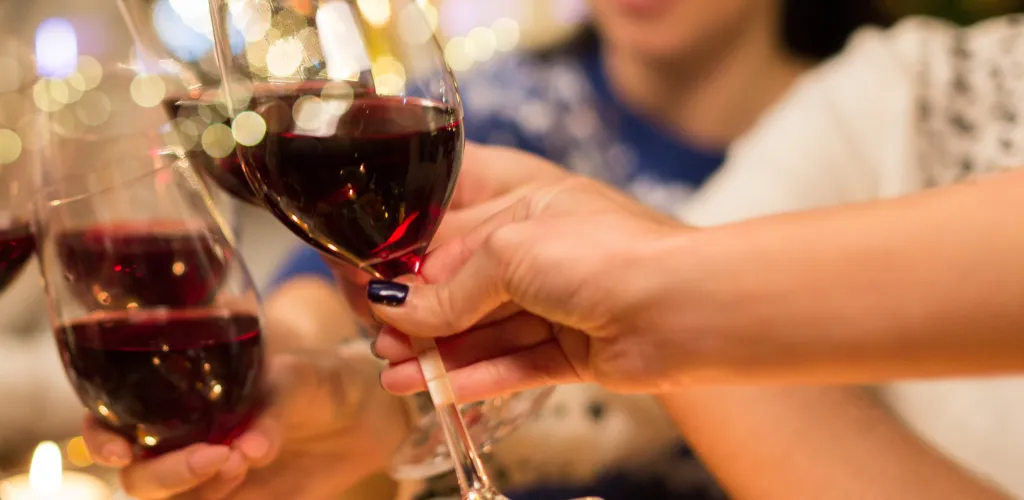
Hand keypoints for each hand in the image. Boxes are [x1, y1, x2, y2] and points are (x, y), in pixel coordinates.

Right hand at [81, 280, 409, 498]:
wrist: (358, 420)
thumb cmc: (315, 380)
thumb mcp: (295, 377)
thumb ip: (267, 406)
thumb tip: (248, 445)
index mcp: (168, 394)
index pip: (106, 418)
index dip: (101, 437)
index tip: (123, 449)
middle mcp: (174, 438)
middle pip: (136, 474)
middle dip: (166, 472)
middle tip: (216, 457)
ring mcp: (200, 477)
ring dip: (195, 488)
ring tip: (243, 461)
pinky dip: (222, 499)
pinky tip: (251, 472)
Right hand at [370, 146, 693, 399]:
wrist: (684, 306)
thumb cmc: (604, 253)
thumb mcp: (506, 253)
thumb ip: (448, 289)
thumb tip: (396, 309)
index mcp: (527, 204)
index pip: (452, 236)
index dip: (411, 266)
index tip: (371, 292)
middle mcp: (543, 252)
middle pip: (465, 289)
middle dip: (420, 316)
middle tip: (377, 340)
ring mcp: (561, 303)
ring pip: (486, 332)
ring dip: (439, 354)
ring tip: (394, 375)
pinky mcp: (576, 351)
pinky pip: (515, 365)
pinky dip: (476, 377)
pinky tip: (438, 389)